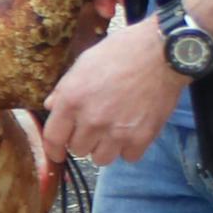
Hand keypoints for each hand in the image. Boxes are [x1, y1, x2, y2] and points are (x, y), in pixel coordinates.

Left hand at [43, 20, 183, 167]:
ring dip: (104, 148)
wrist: (161, 54)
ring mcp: (117, 131)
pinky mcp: (142, 138)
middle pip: (78, 150)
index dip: (53, 149)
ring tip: (112, 131)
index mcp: (72, 100)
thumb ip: (64, 90)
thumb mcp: (83, 64)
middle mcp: (92, 120)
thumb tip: (51, 107)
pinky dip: (129, 148)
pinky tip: (131, 132)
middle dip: (83, 140)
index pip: (53, 138)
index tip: (57, 153)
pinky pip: (128, 157)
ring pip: (101, 159)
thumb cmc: (121, 53)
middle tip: (94, 127)